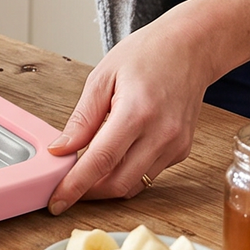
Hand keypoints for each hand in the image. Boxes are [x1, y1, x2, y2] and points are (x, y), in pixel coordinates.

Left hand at [44, 0, 249, 212]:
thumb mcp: (103, 76)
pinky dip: (127, 171)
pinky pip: (148, 173)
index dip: (75, 186)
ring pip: (134, 184)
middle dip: (88, 192)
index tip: (56, 202)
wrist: (192, 47)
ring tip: (88, 168)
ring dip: (107, 184)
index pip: (100, 161)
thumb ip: (82, 118)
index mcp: (136, 111)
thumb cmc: (147, 53)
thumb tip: (60, 150)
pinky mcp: (182, 150)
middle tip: (66, 187)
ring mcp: (176, 145)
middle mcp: (161, 134)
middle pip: (118, 183)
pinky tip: (118, 152)